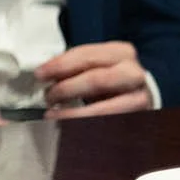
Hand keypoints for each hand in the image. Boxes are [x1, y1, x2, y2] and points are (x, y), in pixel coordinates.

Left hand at [33, 41, 152, 117]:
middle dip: (67, 89)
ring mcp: (139, 97)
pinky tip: (69, 127)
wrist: (136, 98)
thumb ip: (73, 67)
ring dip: (73, 113)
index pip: (86, 55)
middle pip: (96, 79)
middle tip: (47, 97)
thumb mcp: (93, 67)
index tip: (40, 74)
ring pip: (104, 107)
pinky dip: (84, 125)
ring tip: (53, 115)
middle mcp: (133, 72)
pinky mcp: (138, 118)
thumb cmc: (109, 81)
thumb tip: (44, 74)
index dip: (60, 65)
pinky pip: (108, 124)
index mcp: (120, 52)